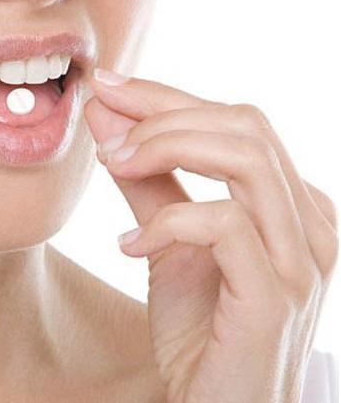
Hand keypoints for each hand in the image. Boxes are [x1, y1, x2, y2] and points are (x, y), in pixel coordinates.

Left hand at [84, 69, 337, 402]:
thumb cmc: (201, 330)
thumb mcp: (166, 241)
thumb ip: (145, 180)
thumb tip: (106, 116)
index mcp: (291, 202)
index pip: (234, 120)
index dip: (165, 94)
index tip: (106, 85)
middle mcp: (310, 222)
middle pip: (244, 125)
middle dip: (162, 114)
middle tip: (104, 135)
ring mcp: (302, 260)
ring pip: (245, 160)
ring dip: (165, 151)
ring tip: (114, 169)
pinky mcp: (276, 297)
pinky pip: (225, 226)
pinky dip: (166, 224)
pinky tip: (129, 246)